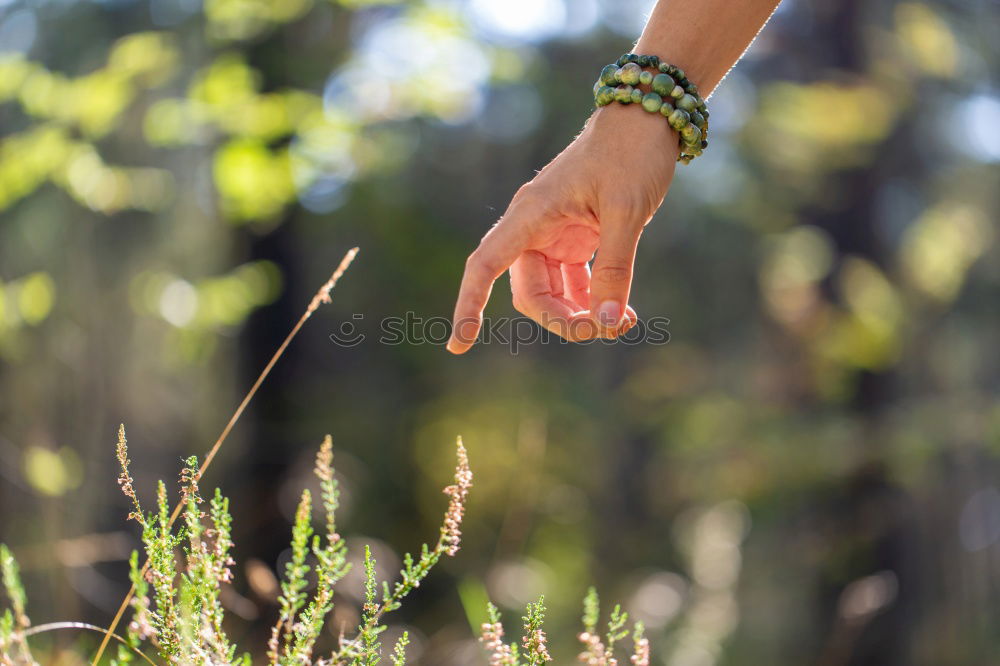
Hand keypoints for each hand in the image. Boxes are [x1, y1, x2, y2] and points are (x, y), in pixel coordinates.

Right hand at [447, 104, 677, 353]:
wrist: (648, 118)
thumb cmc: (632, 154)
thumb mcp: (627, 212)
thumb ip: (616, 271)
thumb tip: (605, 323)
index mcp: (531, 214)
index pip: (485, 265)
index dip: (468, 305)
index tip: (459, 344)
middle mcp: (534, 226)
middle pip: (530, 292)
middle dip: (562, 320)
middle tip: (604, 331)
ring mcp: (554, 233)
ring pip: (552, 292)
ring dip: (580, 314)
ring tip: (623, 323)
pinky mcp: (576, 238)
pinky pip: (574, 282)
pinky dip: (593, 299)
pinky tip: (621, 312)